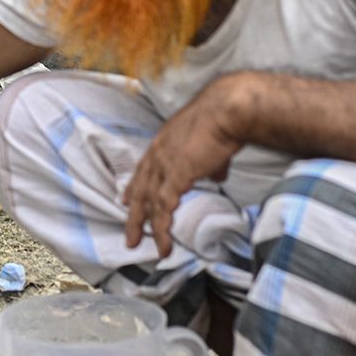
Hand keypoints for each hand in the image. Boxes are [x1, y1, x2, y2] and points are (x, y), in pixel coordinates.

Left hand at [122, 78, 245, 257]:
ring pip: (147, 203)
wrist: (227, 110)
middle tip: (129, 233)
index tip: (128, 200)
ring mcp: (164, 165)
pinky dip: (162, 230)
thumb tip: (217, 174)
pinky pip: (163, 209)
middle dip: (133, 214)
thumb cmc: (224, 119)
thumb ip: (212, 162)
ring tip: (139, 245)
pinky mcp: (174, 177)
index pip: (144, 168)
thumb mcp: (212, 142)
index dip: (136, 186)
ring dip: (143, 227)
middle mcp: (159, 153)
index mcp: (165, 141)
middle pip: (140, 189)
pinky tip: (164, 244)